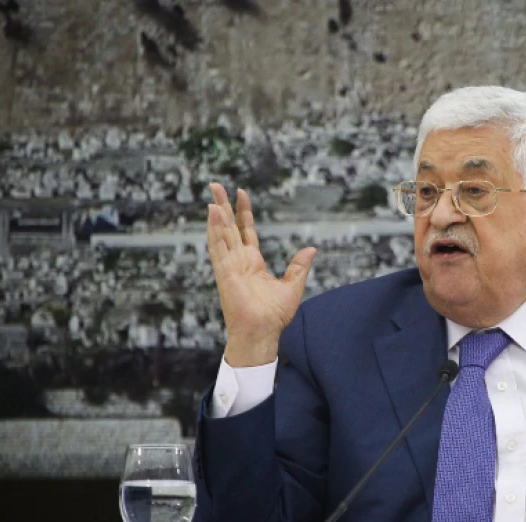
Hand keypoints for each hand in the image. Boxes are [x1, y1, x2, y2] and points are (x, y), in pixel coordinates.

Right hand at [206, 182, 315, 366]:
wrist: (262, 333)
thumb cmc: (274, 316)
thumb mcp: (292, 286)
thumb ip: (299, 266)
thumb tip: (311, 249)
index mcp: (253, 263)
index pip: (246, 231)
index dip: (244, 212)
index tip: (241, 193)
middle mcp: (238, 261)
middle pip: (229, 227)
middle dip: (224, 205)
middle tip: (216, 184)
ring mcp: (230, 265)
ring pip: (221, 232)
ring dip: (217, 212)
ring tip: (214, 191)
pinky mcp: (225, 271)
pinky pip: (218, 246)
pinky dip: (215, 228)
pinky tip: (213, 212)